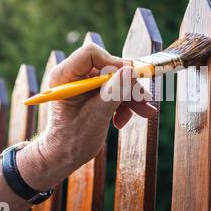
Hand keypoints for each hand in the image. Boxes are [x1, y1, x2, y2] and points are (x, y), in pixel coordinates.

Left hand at [23, 43, 156, 188]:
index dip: (113, 63)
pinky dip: (124, 104)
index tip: (131, 78)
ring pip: (116, 80)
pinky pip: (115, 90)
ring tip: (144, 113)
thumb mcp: (96, 116)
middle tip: (145, 100)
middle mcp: (74, 75)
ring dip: (131, 97)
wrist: (65, 156)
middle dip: (128, 86)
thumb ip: (114, 92)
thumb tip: (131, 70)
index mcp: (65, 76)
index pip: (91, 54)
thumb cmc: (72, 140)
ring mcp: (84, 83)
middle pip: (109, 68)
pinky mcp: (93, 92)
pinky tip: (123, 120)